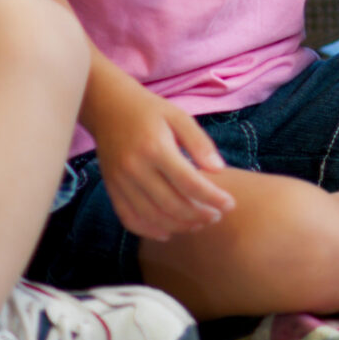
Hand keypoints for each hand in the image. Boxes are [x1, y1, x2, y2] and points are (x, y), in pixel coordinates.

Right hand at [92, 83, 235, 241]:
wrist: (108, 107)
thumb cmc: (150, 111)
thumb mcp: (179, 117)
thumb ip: (199, 143)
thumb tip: (219, 170)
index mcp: (156, 148)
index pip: (189, 182)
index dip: (212, 198)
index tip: (230, 204)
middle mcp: (135, 168)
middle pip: (171, 204)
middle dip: (199, 216)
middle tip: (217, 216)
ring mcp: (120, 182)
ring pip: (152, 216)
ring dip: (179, 226)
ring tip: (199, 224)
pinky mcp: (111, 189)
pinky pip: (129, 219)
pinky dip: (149, 231)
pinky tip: (168, 232)